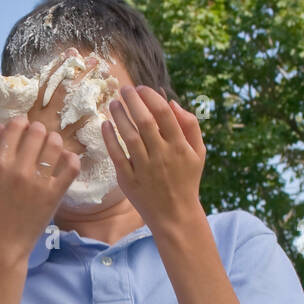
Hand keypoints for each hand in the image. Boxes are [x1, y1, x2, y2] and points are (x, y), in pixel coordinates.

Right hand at [0, 117, 80, 265]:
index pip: (16, 127)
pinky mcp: (55, 194)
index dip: (21, 123)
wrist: (3, 243)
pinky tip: (64, 160)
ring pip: (55, 144)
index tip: (23, 128)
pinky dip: (70, 158)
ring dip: (54, 141)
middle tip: (37, 139)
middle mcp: (19, 170)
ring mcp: (39, 183)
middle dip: (38, 131)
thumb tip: (3, 127)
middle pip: (38, 132)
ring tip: (50, 148)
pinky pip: (72, 165)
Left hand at [101, 86, 205, 231]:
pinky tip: (105, 125)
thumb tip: (172, 102)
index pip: (163, 113)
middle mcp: (162, 156)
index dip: (150, 97)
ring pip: (129, 136)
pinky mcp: (129, 181)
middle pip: (144, 121)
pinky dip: (109, 139)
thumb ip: (190, 125)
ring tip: (113, 103)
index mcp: (180, 146)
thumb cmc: (187, 180)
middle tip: (123, 89)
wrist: (175, 215)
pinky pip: (117, 156)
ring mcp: (144, 168)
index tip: (141, 88)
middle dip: (132, 101)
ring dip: (119, 116)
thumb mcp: (198, 153)